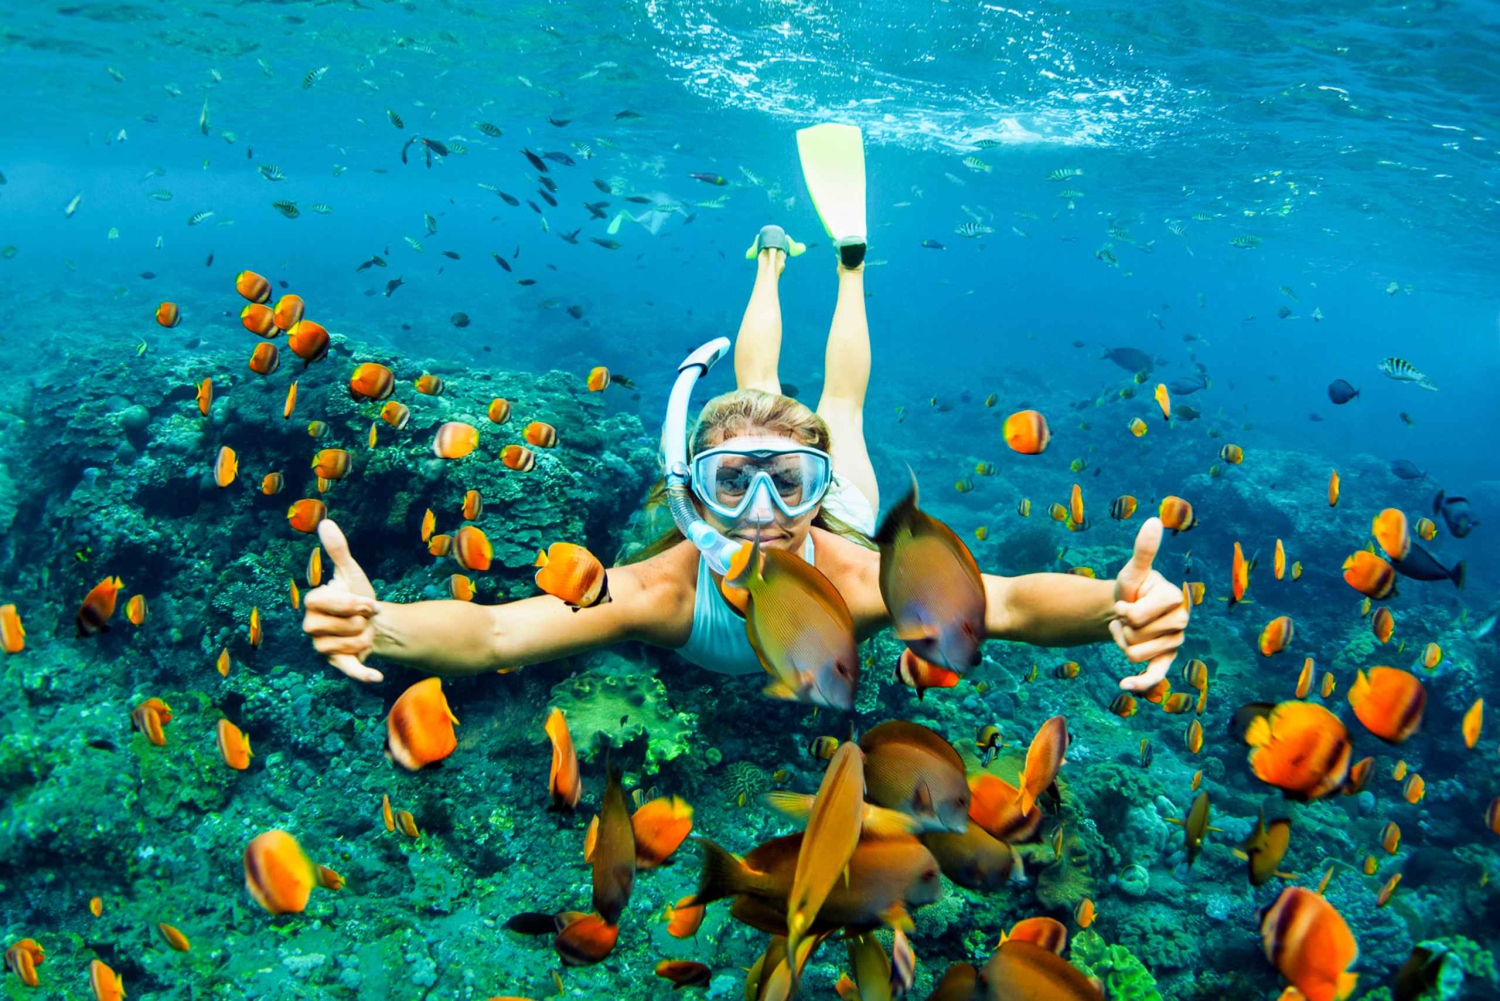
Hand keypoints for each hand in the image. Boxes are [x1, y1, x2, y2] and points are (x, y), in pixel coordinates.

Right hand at [302, 520, 382, 682]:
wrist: (374, 621)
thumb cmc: (358, 595)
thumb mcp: (350, 572)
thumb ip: (338, 550)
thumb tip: (325, 523)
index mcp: (313, 603)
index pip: (333, 604)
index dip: (355, 604)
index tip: (369, 603)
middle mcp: (311, 627)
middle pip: (343, 626)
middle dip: (362, 620)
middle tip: (365, 618)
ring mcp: (322, 648)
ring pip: (350, 644)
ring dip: (366, 637)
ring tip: (364, 631)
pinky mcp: (337, 664)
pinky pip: (348, 670)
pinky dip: (362, 674)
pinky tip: (376, 677)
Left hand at [1110, 517, 1188, 692]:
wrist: (1126, 607)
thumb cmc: (1132, 588)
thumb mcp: (1133, 571)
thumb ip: (1143, 550)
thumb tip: (1154, 520)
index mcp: (1176, 599)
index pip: (1137, 617)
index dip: (1123, 612)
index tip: (1127, 603)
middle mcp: (1181, 622)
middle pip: (1135, 639)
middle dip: (1122, 629)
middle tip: (1127, 617)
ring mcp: (1175, 643)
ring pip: (1134, 655)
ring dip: (1121, 643)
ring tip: (1128, 630)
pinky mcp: (1166, 661)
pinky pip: (1154, 677)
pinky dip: (1139, 683)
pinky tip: (1123, 685)